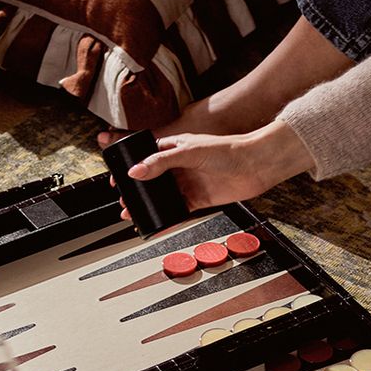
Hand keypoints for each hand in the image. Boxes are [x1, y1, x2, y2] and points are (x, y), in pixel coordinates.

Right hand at [115, 122, 313, 213]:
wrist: (253, 165)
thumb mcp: (188, 151)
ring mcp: (188, 183)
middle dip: (135, 190)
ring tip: (131, 213)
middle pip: (151, 180)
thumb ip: (161, 162)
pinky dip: (164, 217)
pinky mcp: (197, 200)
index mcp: (174, 148)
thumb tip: (135, 172)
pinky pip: (177, 210)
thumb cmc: (226, 150)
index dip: (131, 166)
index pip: (146, 156)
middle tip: (123, 200)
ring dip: (147, 205)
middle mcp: (179, 166)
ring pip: (161, 197)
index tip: (117, 177)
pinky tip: (154, 222)